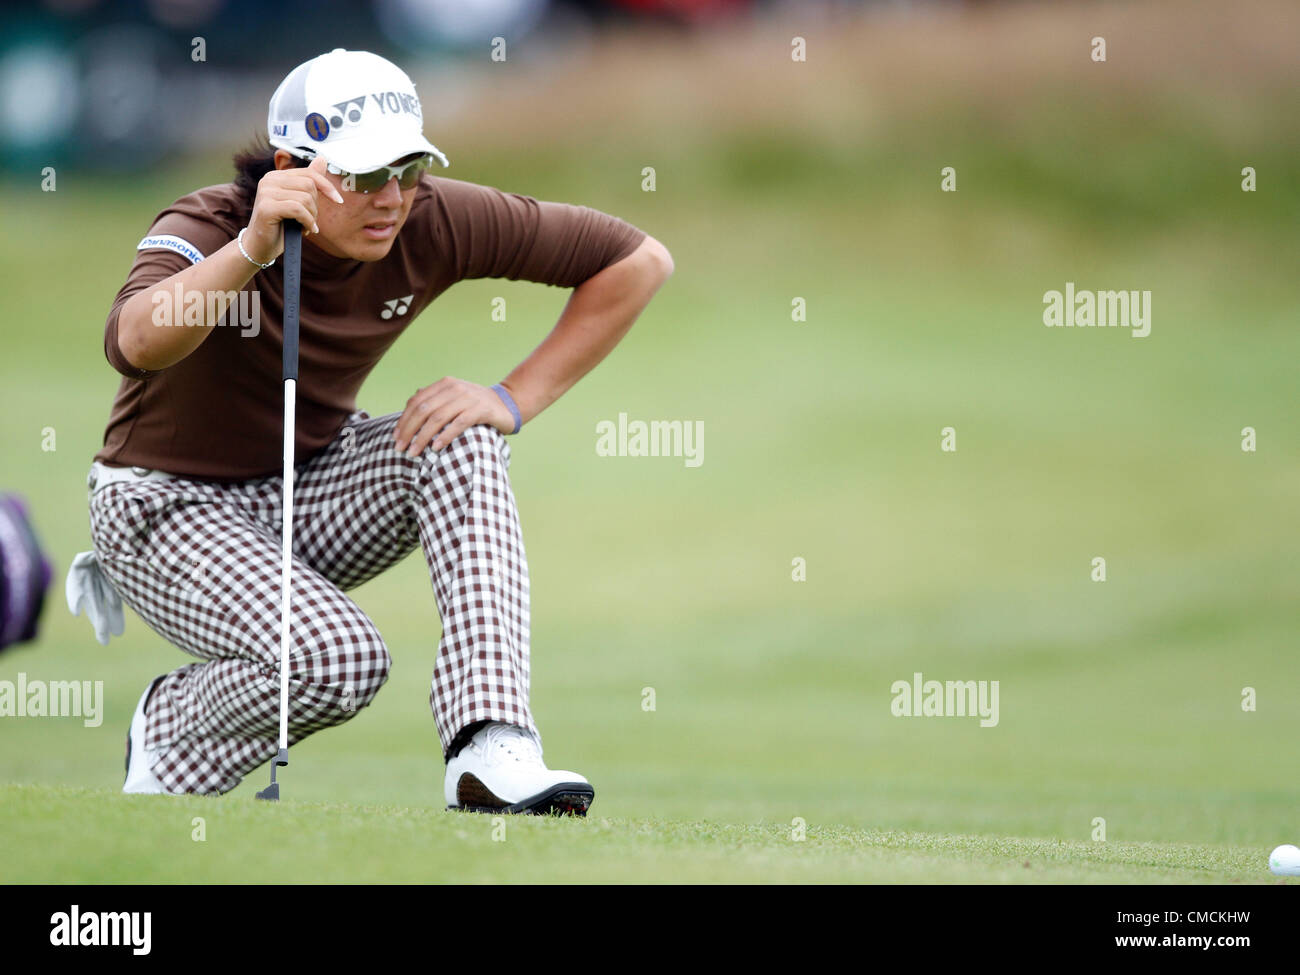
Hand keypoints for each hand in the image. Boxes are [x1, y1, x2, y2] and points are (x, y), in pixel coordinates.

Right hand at [244, 155, 342, 263]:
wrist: (261, 246)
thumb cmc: (281, 226)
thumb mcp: (298, 202)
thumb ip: (309, 181)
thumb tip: (322, 158)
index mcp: (276, 176)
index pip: (309, 174)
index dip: (327, 187)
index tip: (339, 200)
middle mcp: (269, 180)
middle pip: (309, 186)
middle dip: (316, 206)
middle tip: (310, 220)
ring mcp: (266, 192)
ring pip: (305, 198)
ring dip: (311, 217)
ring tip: (305, 226)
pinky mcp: (266, 207)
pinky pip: (298, 210)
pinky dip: (307, 222)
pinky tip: (305, 230)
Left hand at [394, 377, 517, 456]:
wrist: (508, 404)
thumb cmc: (476, 406)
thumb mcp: (454, 399)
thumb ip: (435, 400)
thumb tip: (410, 406)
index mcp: (444, 385)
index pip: (416, 402)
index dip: (404, 420)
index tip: (395, 438)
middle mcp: (454, 388)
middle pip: (423, 409)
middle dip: (408, 430)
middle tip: (400, 449)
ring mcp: (468, 398)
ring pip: (437, 418)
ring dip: (422, 437)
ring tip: (413, 452)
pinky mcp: (481, 410)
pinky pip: (458, 423)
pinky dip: (445, 436)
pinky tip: (435, 448)